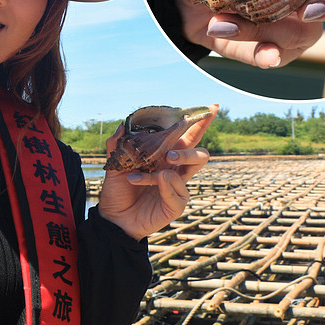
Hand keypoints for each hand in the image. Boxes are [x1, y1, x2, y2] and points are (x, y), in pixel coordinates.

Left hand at [97, 105, 216, 240]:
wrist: (112, 217)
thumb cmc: (118, 190)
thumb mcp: (115, 165)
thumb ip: (117, 145)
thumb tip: (122, 125)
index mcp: (164, 157)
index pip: (186, 137)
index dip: (200, 123)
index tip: (212, 107)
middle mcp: (175, 171)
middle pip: (199, 152)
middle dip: (194, 143)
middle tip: (173, 148)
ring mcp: (177, 188)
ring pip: (193, 168)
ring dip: (182, 158)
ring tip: (166, 159)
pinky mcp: (175, 205)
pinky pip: (179, 193)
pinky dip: (167, 186)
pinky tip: (156, 182)